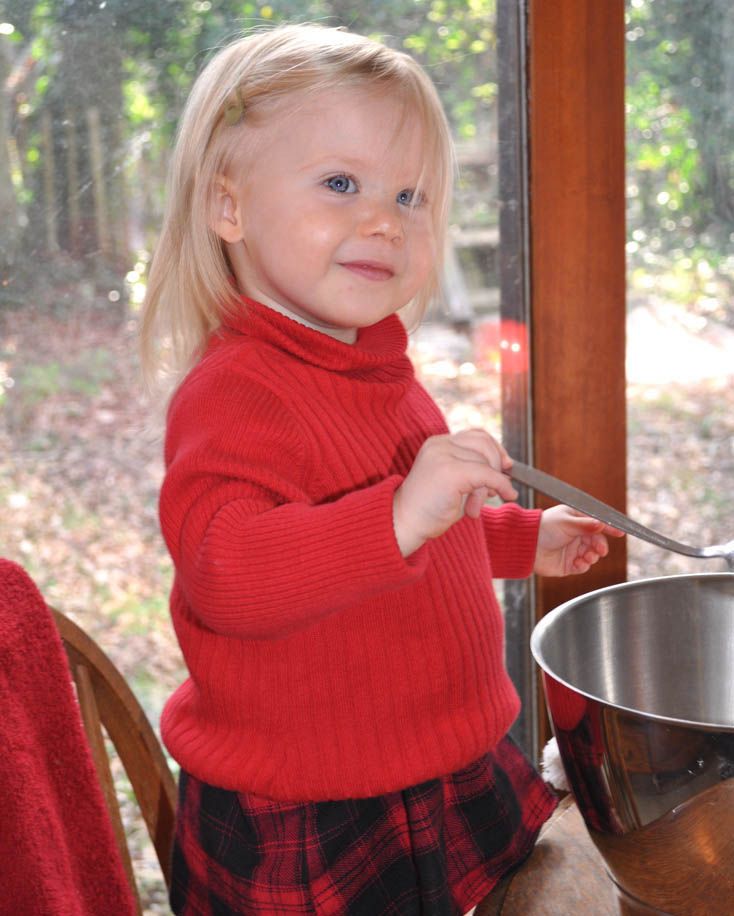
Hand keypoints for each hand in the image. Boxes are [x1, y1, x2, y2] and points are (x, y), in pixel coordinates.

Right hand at [393, 429, 517, 555]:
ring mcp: (443, 455)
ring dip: (489, 485)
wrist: (404, 524)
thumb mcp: (455, 483)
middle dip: (496, 466)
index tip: (506, 466)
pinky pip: (486, 474)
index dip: (495, 449)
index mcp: (438, 444)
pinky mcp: (449, 471)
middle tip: (490, 493)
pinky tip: (506, 495)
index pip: (475, 435)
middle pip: (484, 443)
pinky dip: (501, 485)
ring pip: (485, 461)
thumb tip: (506, 466)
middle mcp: (440, 444)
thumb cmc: (430, 509)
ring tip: (474, 506)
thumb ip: (474, 470)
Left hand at [534, 505, 624, 575]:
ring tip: (587, 557)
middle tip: (599, 550)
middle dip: (600, 546)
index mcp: (575, 520)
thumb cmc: (543, 528)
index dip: (609, 528)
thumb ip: (585, 525)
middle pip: (596, 541)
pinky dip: (583, 566)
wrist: (526, 546)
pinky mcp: (568, 564)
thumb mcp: (566, 522)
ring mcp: (572, 550)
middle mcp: (575, 535)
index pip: (596, 523)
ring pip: (591, 555)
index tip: (620, 532)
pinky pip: (582, 566)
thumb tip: (601, 525)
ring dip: (592, 556)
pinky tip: (578, 563)